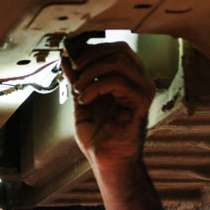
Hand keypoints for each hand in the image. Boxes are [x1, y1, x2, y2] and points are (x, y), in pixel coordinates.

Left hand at [61, 41, 154, 171]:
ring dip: (91, 73)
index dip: (92, 49)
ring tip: (79, 91)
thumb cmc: (99, 136)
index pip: (115, 49)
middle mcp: (139, 80)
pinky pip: (118, 81)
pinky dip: (96, 87)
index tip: (72, 60)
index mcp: (127, 78)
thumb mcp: (82, 101)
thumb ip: (77, 80)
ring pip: (118, 61)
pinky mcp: (141, 100)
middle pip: (119, 49)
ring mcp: (143, 89)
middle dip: (90, 57)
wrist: (107, 160)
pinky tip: (85, 100)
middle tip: (74, 74)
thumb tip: (67, 59)